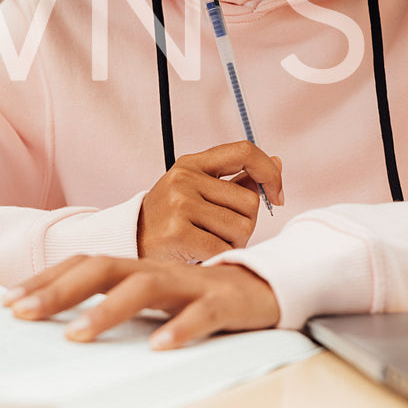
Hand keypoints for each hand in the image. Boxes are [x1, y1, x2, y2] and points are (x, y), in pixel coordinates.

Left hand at [3, 255, 281, 348]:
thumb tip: (61, 328)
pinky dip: (180, 328)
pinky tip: (159, 346)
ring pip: (146, 288)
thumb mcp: (154, 299)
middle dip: (59, 290)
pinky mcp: (225, 303)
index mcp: (139, 267)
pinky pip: (201, 315)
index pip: (85, 264)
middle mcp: (160, 270)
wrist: (269, 289)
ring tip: (77, 336)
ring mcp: (192, 284)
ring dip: (108, 310)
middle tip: (23, 315)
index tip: (9, 302)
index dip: (46, 280)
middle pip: (104, 268)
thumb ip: (117, 305)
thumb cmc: (201, 299)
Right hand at [136, 142, 283, 262]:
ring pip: (242, 227)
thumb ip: (237, 178)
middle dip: (245, 223)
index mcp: (192, 163)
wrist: (130, 242)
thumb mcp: (198, 190)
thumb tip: (277, 163)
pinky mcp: (178, 233)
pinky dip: (220, 256)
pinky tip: (202, 254)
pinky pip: (224, 248)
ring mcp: (180, 205)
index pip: (244, 151)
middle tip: (219, 232)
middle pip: (250, 201)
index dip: (269, 172)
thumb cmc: (171, 218)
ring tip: (209, 242)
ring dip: (234, 242)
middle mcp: (184, 178)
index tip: (277, 195)